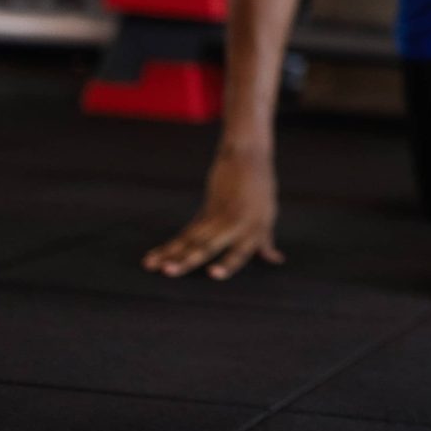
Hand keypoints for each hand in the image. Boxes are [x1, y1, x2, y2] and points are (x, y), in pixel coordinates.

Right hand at [143, 145, 282, 278]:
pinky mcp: (206, 208)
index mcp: (256, 229)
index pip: (241, 251)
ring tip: (155, 267)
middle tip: (170, 272)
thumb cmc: (261, 190)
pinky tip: (153, 258)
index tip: (212, 274)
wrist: (247, 156)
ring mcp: (219, 214)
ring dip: (171, 255)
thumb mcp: (267, 215)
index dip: (228, 264)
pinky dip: (169, 246)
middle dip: (188, 259)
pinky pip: (186, 232)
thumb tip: (277, 260)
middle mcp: (237, 222)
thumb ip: (266, 241)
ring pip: (191, 239)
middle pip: (208, 245)